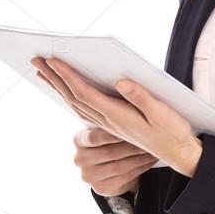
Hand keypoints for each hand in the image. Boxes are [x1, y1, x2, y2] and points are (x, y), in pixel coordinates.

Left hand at [30, 56, 202, 177]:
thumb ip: (142, 97)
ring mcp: (108, 124)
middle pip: (73, 97)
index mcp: (118, 116)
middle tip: (36, 60)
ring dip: (58, 87)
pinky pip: (83, 108)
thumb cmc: (173, 132)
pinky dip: (69, 96)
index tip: (53, 60)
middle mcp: (109, 121)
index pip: (85, 93)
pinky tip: (65, 89)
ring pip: (75, 103)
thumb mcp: (163, 113)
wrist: (178, 153)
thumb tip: (120, 81)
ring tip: (43, 72)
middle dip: (54, 78)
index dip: (68, 76)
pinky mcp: (112, 124)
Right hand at [73, 126, 158, 196]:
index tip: (129, 128)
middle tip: (150, 139)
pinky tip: (151, 161)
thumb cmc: (110, 142)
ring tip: (154, 150)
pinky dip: (141, 168)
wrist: (108, 169)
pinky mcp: (100, 188)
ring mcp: (89, 176)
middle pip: (110, 153)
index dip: (111, 135)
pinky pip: (125, 177)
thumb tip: (131, 110)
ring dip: (140, 158)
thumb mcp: (105, 131)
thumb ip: (111, 122)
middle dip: (133, 146)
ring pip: (120, 166)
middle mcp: (80, 159)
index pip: (94, 138)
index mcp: (79, 140)